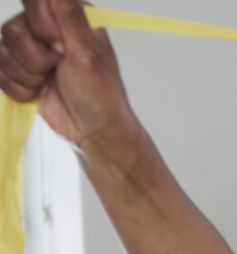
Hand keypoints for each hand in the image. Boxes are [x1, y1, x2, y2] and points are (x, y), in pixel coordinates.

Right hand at [1, 0, 137, 148]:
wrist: (92, 130)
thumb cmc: (100, 94)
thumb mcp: (88, 55)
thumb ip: (71, 19)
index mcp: (69, 17)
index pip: (34, 0)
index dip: (40, 24)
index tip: (58, 44)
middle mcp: (47, 29)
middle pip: (13, 29)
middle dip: (36, 58)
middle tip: (59, 69)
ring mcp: (30, 50)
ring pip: (3, 52)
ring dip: (29, 75)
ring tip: (51, 82)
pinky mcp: (18, 71)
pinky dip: (20, 88)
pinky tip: (40, 92)